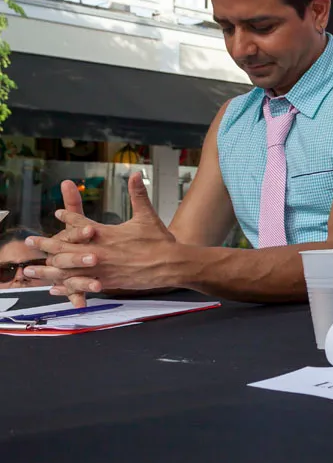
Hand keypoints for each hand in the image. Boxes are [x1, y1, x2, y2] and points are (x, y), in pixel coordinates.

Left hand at [26, 172, 176, 301]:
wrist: (171, 265)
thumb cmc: (161, 241)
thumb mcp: (148, 216)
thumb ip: (138, 194)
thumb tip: (135, 174)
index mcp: (106, 233)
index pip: (81, 223)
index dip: (68, 217)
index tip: (58, 213)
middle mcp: (99, 251)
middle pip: (65, 248)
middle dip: (46, 244)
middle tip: (30, 240)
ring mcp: (101, 269)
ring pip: (67, 270)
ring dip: (47, 269)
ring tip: (31, 269)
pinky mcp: (107, 282)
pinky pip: (80, 286)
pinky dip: (65, 287)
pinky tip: (54, 288)